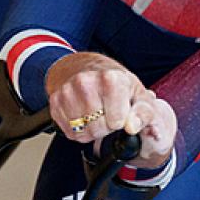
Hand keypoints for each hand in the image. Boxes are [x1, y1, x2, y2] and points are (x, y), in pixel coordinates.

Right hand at [46, 52, 176, 167]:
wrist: (84, 66)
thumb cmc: (114, 82)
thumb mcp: (138, 93)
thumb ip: (144, 113)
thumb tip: (132, 128)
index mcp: (111, 79)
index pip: (117, 122)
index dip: (121, 121)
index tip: (120, 110)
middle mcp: (86, 83)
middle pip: (98, 129)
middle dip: (106, 126)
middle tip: (107, 111)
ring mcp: (68, 92)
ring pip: (83, 133)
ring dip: (92, 130)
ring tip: (96, 113)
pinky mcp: (56, 102)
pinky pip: (69, 132)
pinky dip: (78, 130)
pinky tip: (83, 115)